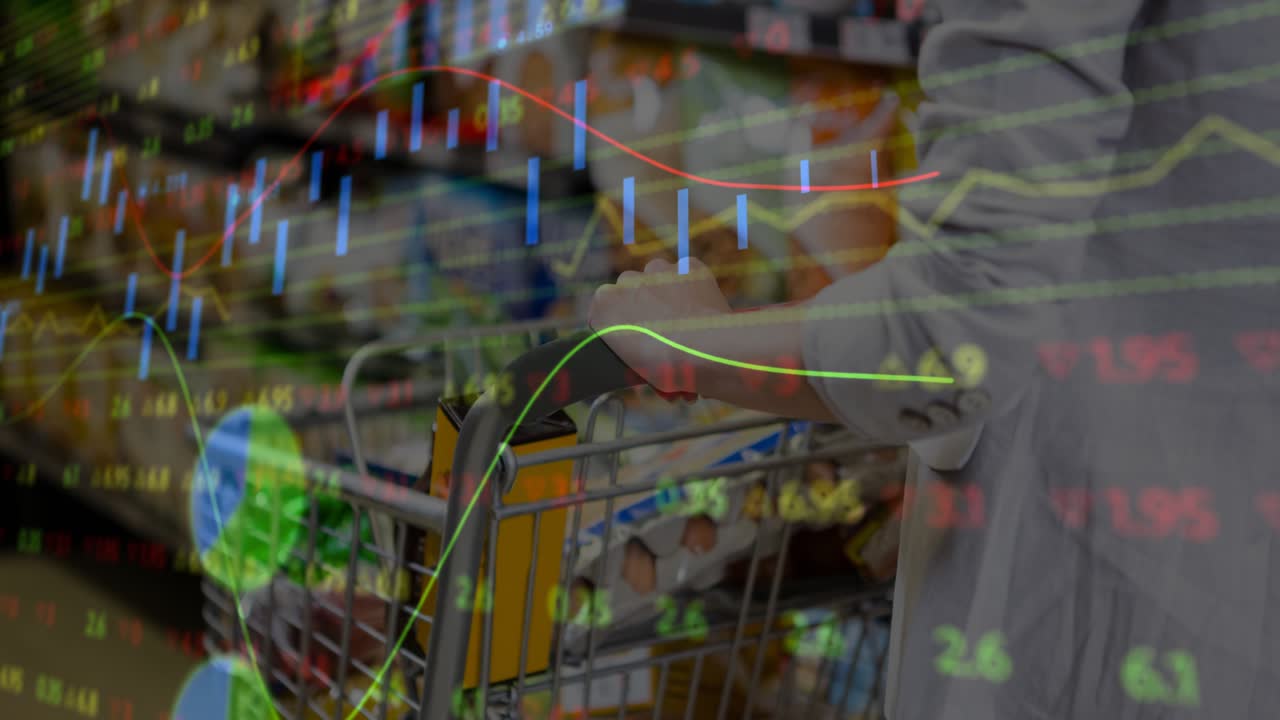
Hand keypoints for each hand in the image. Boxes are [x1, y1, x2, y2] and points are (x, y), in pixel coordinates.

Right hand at [588, 257, 730, 397]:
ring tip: (684, 321)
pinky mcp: (689, 266)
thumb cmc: (667, 367)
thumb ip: (627, 345)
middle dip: (642, 308)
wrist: (708, 351)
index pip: (604, 312)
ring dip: (665, 294)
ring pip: (658, 278)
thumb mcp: (632, 366)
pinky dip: (691, 288)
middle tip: (661, 333)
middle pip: (631, 292)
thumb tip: (640, 345)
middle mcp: (626, 279)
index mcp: (604, 303)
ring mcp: (659, 269)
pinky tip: (701, 310)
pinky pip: (686, 275)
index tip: (634, 343)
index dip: (620, 329)